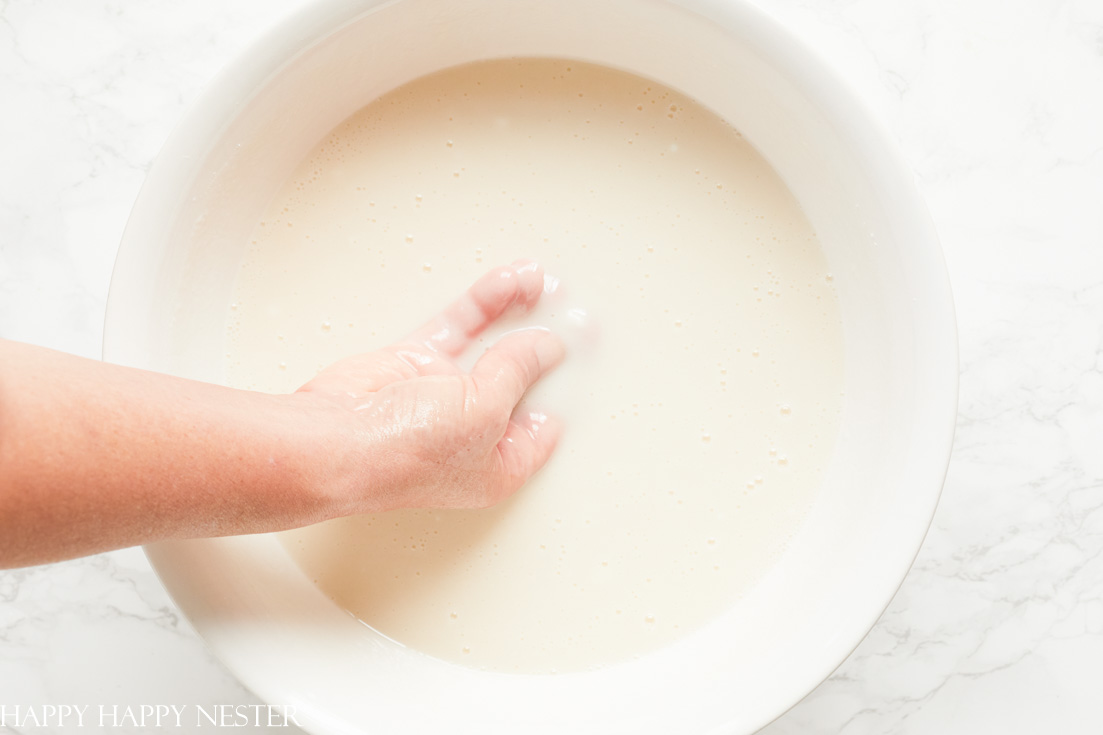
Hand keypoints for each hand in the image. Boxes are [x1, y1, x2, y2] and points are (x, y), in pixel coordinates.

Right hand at [298, 261, 564, 513]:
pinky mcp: (415, 364)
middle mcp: (470, 433)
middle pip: (520, 380)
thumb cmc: (402, 454)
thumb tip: (543, 347)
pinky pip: (458, 327)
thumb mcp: (485, 412)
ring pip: (489, 346)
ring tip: (543, 285)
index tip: (587, 351)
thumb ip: (516, 372)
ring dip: (516, 315)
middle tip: (574, 313)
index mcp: (496, 465)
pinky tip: (509, 284)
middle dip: (545, 344)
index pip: (545, 421)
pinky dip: (483, 305)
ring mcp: (441, 396)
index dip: (567, 387)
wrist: (334, 439)